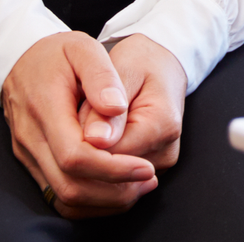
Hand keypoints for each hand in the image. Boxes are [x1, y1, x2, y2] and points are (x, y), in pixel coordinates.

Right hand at [1, 32, 155, 217]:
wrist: (19, 59)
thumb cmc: (55, 53)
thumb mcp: (82, 48)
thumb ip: (100, 77)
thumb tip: (116, 108)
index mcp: (44, 109)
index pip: (76, 156)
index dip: (113, 168)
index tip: (145, 167)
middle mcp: (31, 138)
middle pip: (70, 185)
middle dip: (113, 190)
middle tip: (148, 180)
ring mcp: (28, 154)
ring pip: (63, 197)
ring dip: (103, 199)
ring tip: (138, 186)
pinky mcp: (31, 162)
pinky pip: (58, 195)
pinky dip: (89, 199)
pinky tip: (115, 188)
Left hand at [80, 34, 187, 168]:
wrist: (162, 65)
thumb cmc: (141, 62)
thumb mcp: (121, 70)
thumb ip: (105, 107)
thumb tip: (94, 141)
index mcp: (162, 125)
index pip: (110, 153)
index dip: (82, 138)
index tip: (77, 110)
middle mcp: (166, 153)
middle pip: (108, 171)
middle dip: (85, 148)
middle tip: (84, 112)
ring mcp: (159, 166)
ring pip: (107, 180)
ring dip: (90, 156)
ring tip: (95, 121)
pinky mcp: (148, 173)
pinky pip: (113, 180)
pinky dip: (98, 162)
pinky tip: (99, 136)